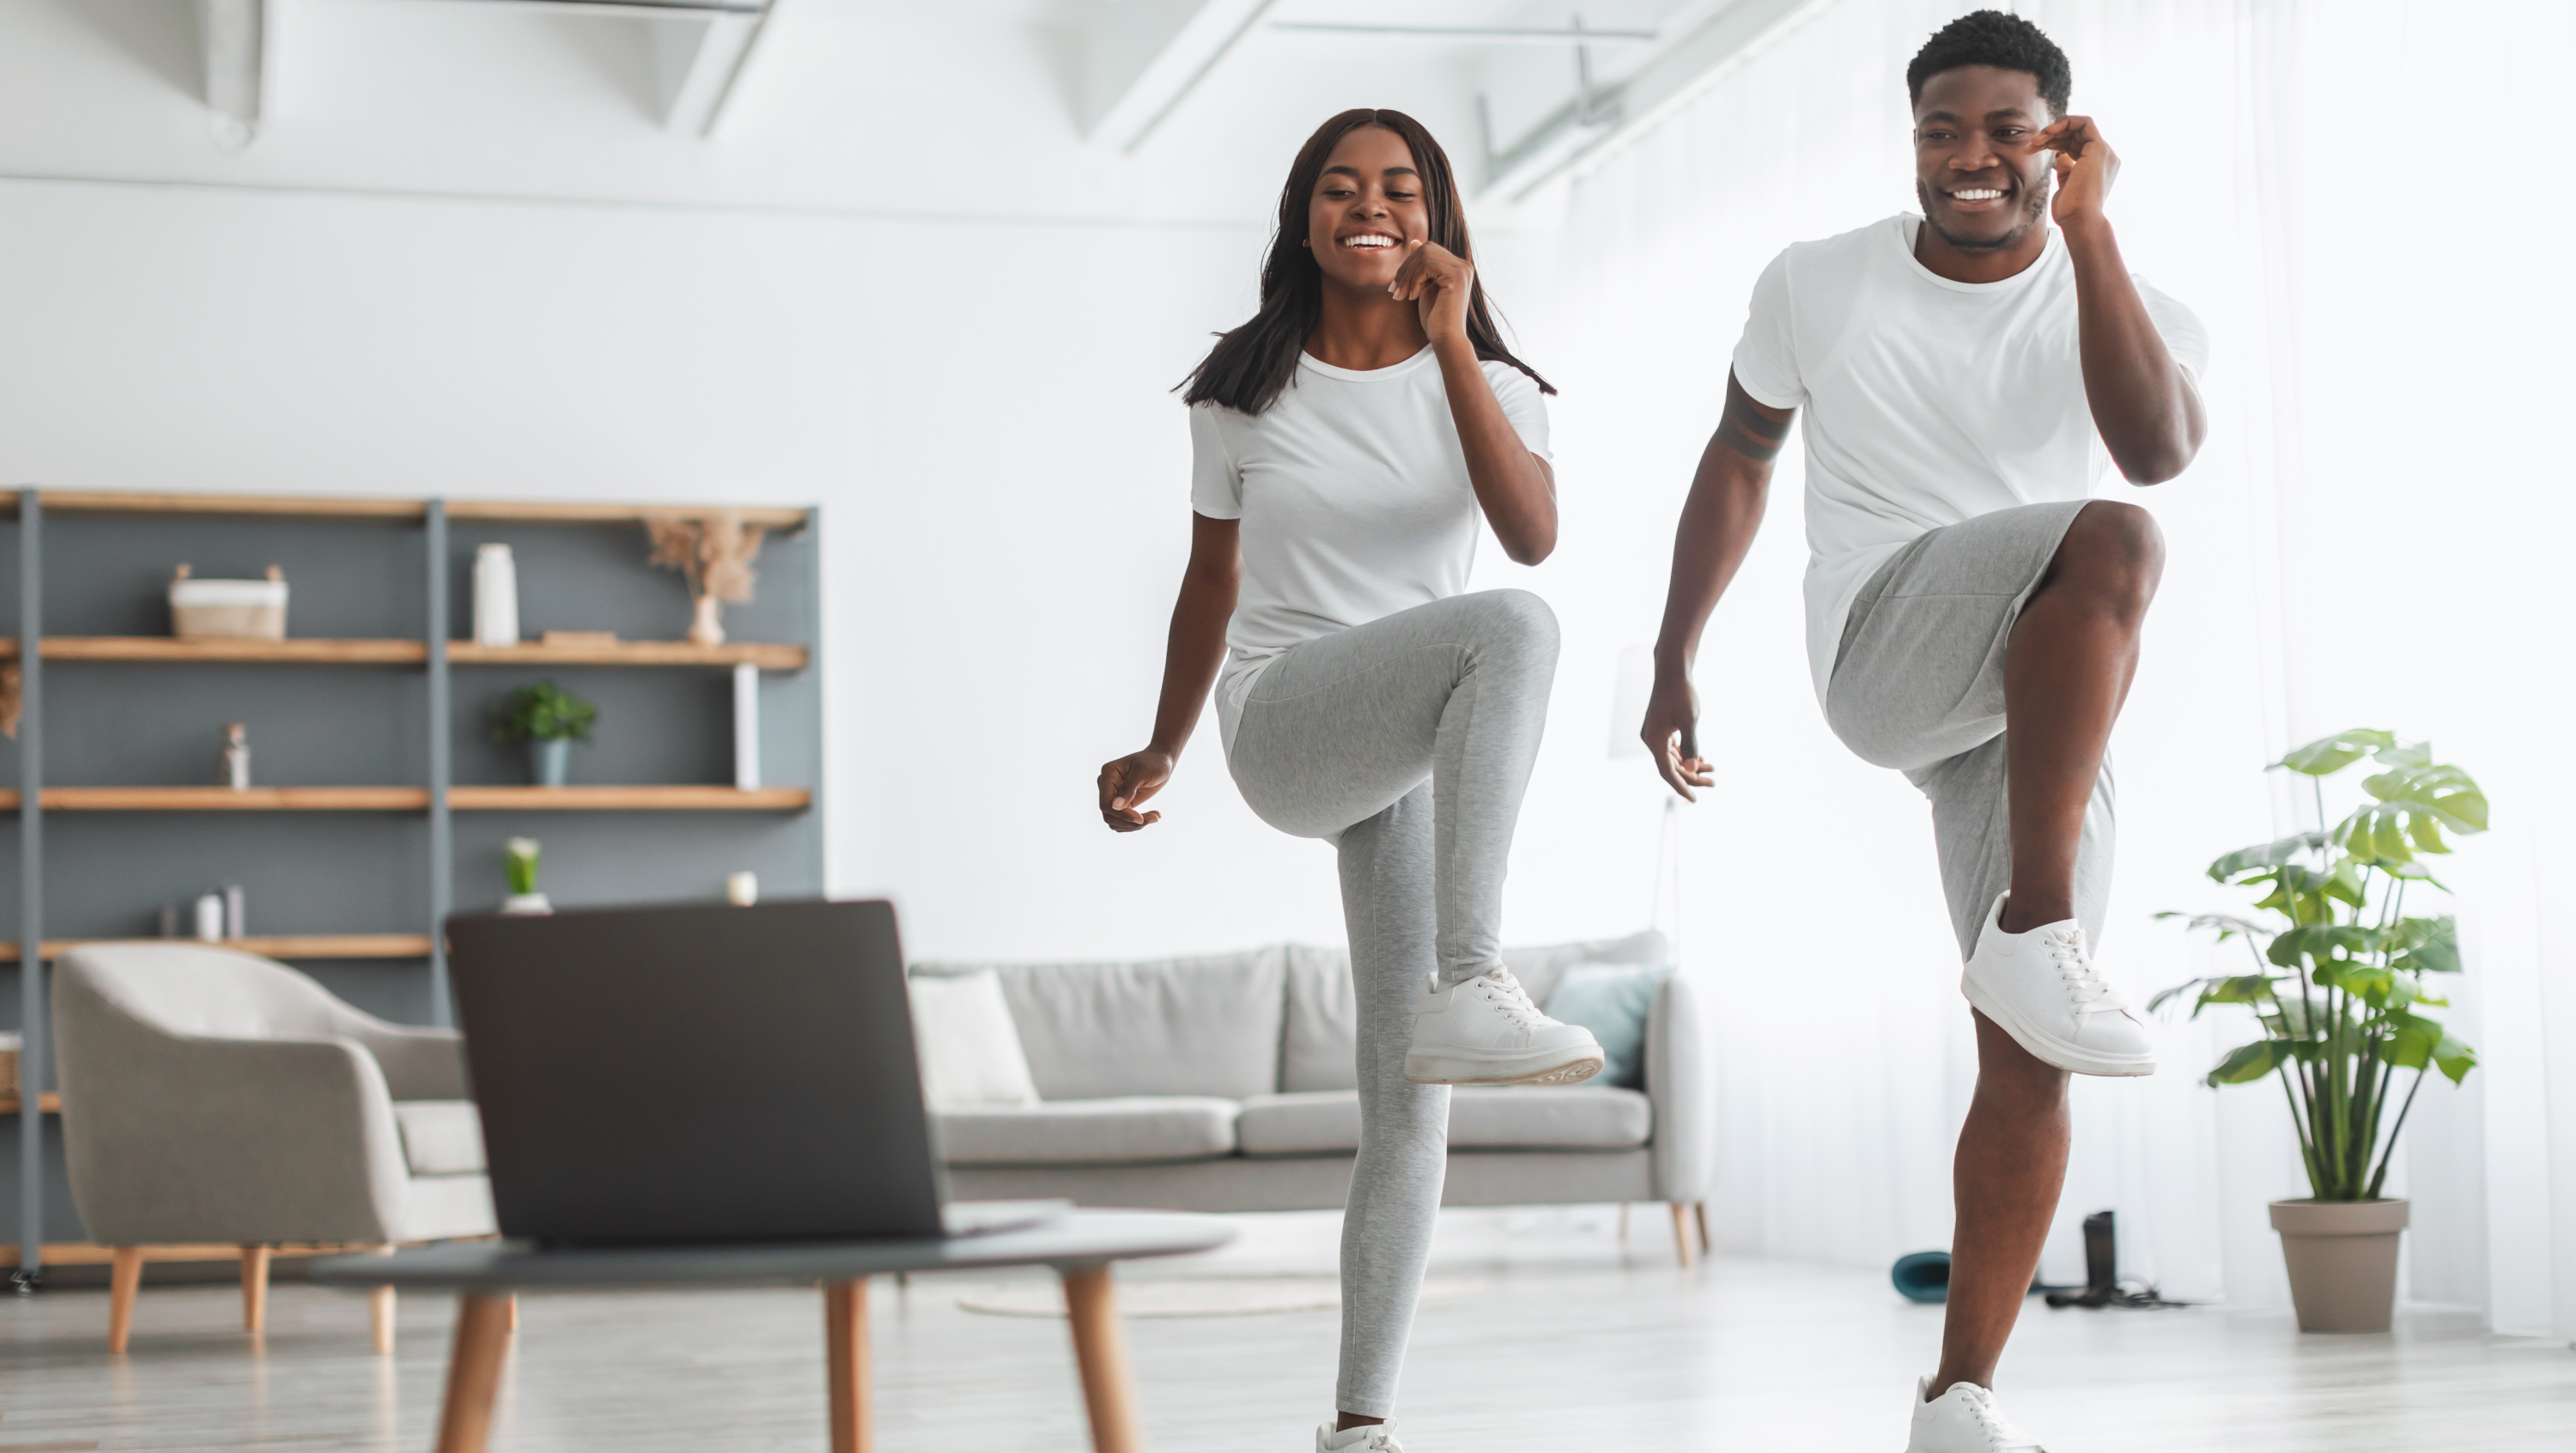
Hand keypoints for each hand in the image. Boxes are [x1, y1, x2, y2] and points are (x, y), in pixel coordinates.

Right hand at [1098, 748, 1173, 831]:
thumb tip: (1115, 806)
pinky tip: (1153, 815)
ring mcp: (1112, 796)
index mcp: (1108, 774)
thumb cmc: (1154, 762)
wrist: (1162, 761)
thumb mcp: (1143, 771)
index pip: (1105, 804)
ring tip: (1154, 817)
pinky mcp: (1121, 804)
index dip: (1121, 815)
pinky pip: (1123, 822)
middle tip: (1153, 819)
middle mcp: (1106, 786)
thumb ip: (1128, 788)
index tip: (1141, 819)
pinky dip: (1137, 824)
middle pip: (1109, 816)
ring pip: (1115, 822)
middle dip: (1130, 822)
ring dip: (1135, 825)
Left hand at [1390, 239, 1472, 345]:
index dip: (1409, 264)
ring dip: (1407, 275)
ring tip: (1401, 295)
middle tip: (1394, 290)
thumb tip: (1415, 242)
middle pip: (1426, 248)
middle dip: (1406, 268)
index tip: (1397, 285)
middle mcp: (1464, 265)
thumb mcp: (1424, 286)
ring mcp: (1462, 269)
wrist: (1446, 338)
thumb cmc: (1435, 318)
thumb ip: (1422, 266)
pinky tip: (1413, 296)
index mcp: (1458, 266)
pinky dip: (1415, 280)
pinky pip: (1427, 264)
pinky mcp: (1456, 276)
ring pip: (1425, 255)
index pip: (1429, 249)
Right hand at [1639, 668, 1713, 801]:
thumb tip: (1692, 770)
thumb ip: (1691, 745)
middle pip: (1671, 767)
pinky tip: (1701, 758)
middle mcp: (1651, 740)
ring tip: (1712, 770)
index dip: (1681, 787)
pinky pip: (1672, 749)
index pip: (1667, 772)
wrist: (1672, 671)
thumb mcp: (1690, 720)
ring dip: (1691, 766)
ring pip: (1673, 758)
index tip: (1694, 799)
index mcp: (1654, 740)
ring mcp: (1654, 734)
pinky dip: (1686, 755)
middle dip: (1691, 776)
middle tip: (1713, 783)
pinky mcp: (1660, 729)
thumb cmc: (1681, 693)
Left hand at [2034, 115, 2118, 229]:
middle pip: (2076, 134)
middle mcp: (2104, 157)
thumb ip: (2065, 168)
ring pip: (2079, 126)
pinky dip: (2064, 123)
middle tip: (2031, 144)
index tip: (2035, 148)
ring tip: (2034, 141)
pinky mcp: (2098, 148)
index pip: (2076, 144)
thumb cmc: (2071, 211)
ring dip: (2053, 129)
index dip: (2055, 142)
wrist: (2080, 221)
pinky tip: (2047, 133)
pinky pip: (2084, 123)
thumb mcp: (2065, 185)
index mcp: (2097, 166)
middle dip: (2050, 135)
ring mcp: (2103, 152)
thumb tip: (2059, 155)